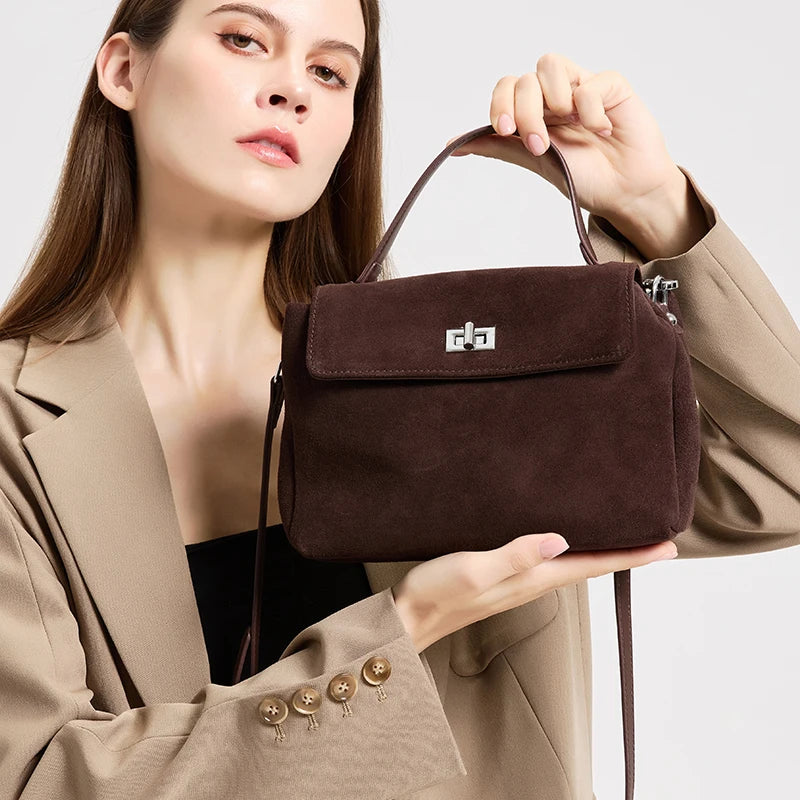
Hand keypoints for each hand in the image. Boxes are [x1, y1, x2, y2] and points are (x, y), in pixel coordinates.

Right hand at [391, 532, 677, 652]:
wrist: (408, 618)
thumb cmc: (436, 593)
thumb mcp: (473, 568)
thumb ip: (515, 555)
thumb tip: (560, 540)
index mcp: (531, 579)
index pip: (593, 566)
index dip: (632, 557)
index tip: (667, 548)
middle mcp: (532, 583)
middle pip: (592, 567)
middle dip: (627, 555)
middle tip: (658, 541)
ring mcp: (518, 584)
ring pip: (574, 566)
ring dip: (603, 554)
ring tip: (624, 538)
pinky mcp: (503, 579)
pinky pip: (550, 565)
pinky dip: (572, 553)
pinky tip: (566, 543)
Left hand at [445, 52, 686, 230]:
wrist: (624, 192)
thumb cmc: (584, 177)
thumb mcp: (533, 162)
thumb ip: (497, 147)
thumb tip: (452, 145)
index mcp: (534, 111)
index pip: (506, 87)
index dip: (500, 104)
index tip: (506, 131)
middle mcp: (555, 95)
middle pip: (524, 80)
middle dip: (526, 114)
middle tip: (540, 145)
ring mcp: (582, 87)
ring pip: (550, 65)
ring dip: (554, 102)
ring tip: (572, 130)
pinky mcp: (611, 86)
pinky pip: (590, 83)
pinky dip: (591, 111)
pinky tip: (602, 131)